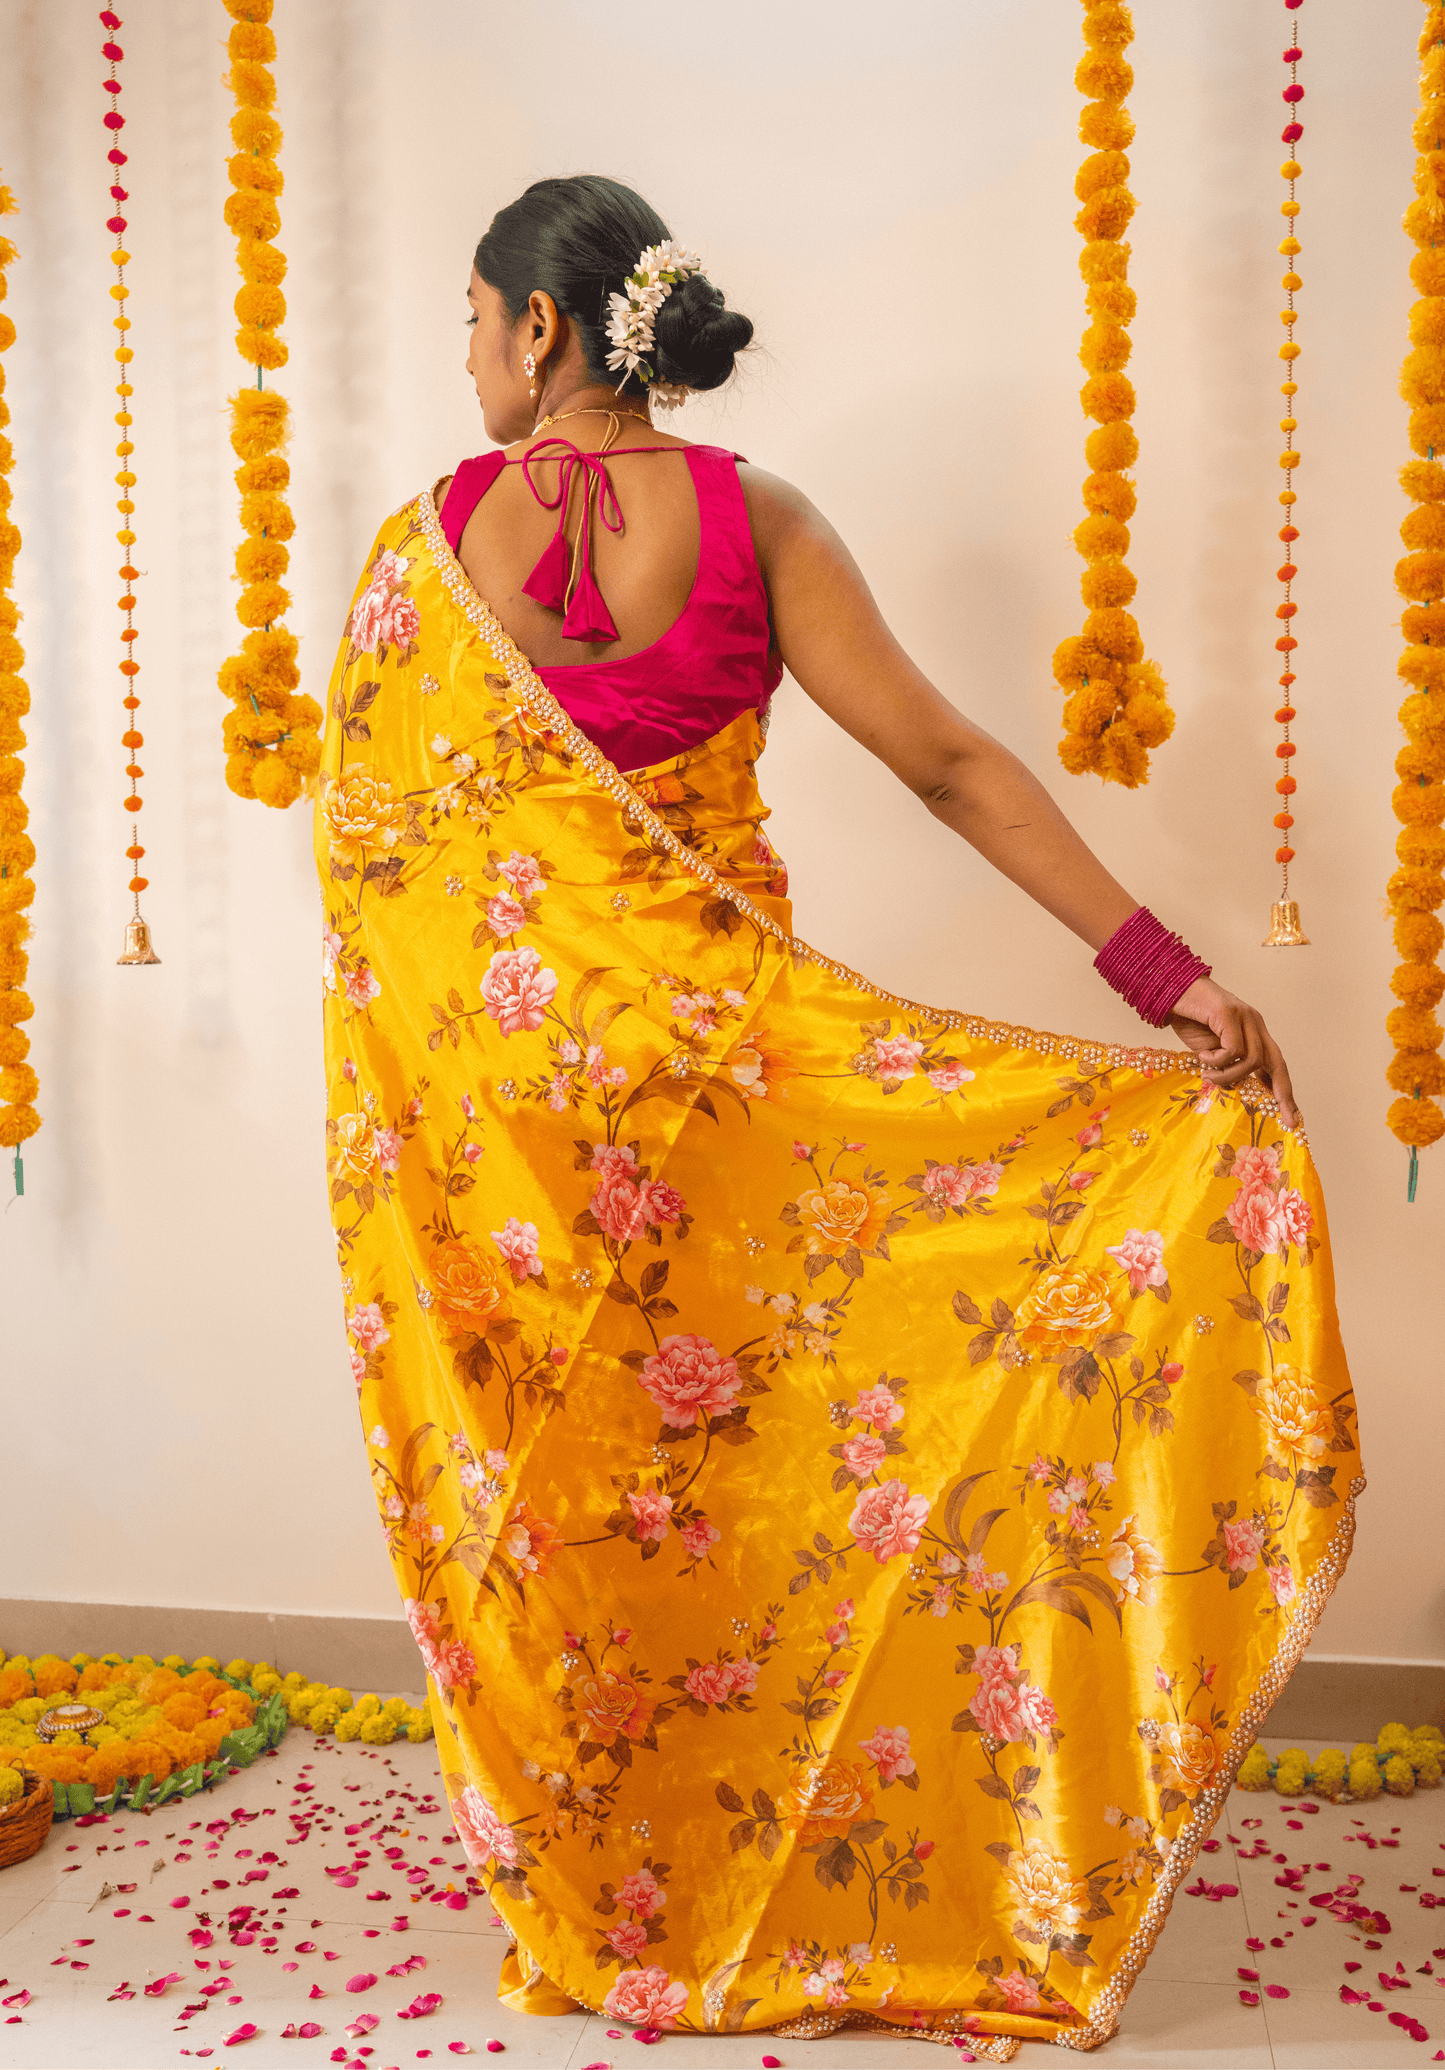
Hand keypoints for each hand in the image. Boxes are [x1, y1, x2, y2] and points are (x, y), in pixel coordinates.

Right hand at [1167, 977, 1298, 1128]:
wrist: (1170, 990)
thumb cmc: (1188, 1019)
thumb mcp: (1210, 1049)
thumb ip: (1226, 1065)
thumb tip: (1234, 1087)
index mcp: (1253, 1032)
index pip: (1275, 1063)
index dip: (1283, 1090)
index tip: (1291, 1117)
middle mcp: (1255, 1023)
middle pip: (1277, 1062)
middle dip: (1283, 1093)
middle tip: (1287, 1119)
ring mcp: (1244, 1017)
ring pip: (1251, 1060)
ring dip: (1228, 1075)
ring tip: (1208, 1075)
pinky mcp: (1230, 1014)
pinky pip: (1233, 1050)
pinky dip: (1217, 1060)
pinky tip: (1202, 1057)